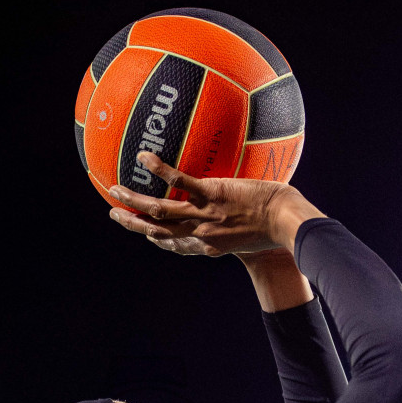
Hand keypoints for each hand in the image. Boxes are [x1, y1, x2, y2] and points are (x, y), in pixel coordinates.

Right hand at [107, 152, 321, 256]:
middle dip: (133, 225)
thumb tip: (247, 218)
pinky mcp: (212, 194)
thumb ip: (242, 230)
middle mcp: (201, 233)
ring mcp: (204, 214)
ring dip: (133, 200)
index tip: (146, 234)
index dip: (158, 241)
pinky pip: (179, 181)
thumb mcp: (255, 238)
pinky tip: (143, 156)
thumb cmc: (279, 230)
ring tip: (113, 189)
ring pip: (159, 210)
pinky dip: (158, 170)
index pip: (177, 245)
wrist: (287, 224)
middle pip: (157, 232)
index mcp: (210, 246)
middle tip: (115, 214)